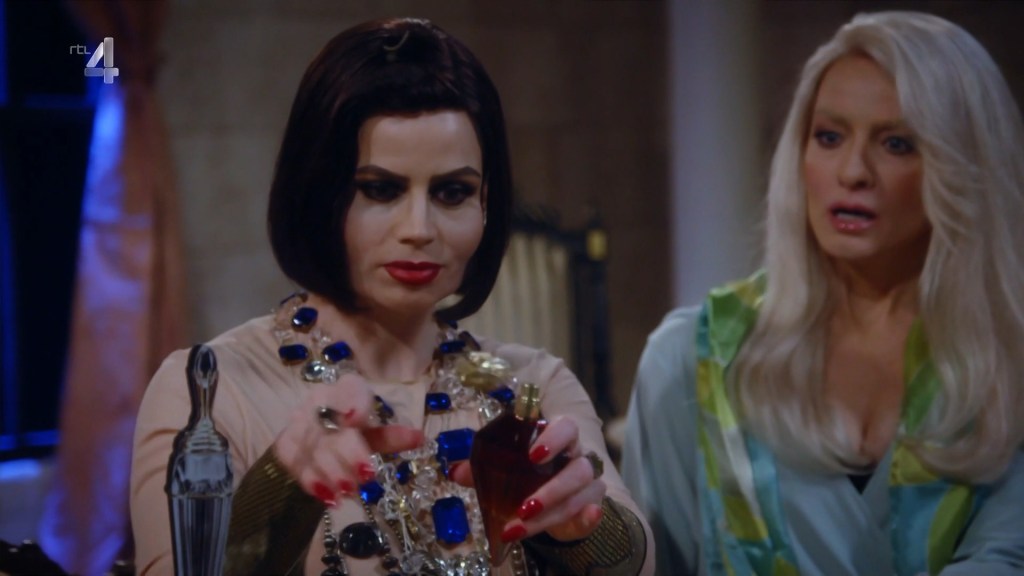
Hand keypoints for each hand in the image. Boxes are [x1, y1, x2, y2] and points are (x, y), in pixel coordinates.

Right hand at [272, 372, 423, 505]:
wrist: (312, 435)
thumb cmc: (349, 431)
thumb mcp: (372, 434)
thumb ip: (390, 437)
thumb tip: (421, 439)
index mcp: (345, 389)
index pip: (350, 390)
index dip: (352, 403)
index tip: (355, 420)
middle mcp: (319, 400)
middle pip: (331, 425)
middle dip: (346, 453)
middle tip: (365, 477)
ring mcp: (298, 420)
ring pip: (312, 445)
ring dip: (330, 471)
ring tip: (348, 493)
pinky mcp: (285, 441)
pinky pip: (293, 460)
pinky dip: (309, 479)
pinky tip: (325, 497)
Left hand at [450, 415, 605, 542]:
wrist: (549, 492)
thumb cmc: (527, 470)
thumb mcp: (505, 465)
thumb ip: (484, 466)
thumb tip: (455, 472)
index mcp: (560, 437)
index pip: (566, 428)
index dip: (554, 439)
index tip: (532, 454)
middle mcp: (579, 457)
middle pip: (578, 468)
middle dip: (551, 490)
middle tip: (523, 507)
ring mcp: (589, 483)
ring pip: (580, 495)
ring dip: (551, 513)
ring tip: (520, 527)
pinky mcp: (590, 506)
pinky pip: (593, 512)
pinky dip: (589, 518)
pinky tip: (587, 518)